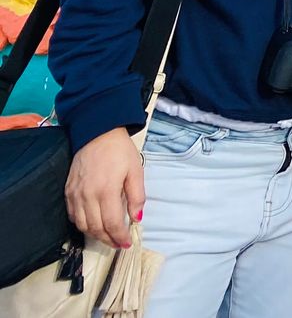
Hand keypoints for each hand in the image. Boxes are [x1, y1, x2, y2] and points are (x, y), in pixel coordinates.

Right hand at [66, 128, 143, 249]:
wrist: (97, 133)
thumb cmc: (119, 151)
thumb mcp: (136, 170)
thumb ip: (137, 196)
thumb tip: (137, 218)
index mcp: (106, 191)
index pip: (112, 224)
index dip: (120, 237)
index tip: (127, 243)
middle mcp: (87, 196)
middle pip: (95, 229)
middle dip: (108, 240)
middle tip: (118, 243)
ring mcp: (75, 195)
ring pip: (82, 225)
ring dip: (95, 235)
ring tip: (108, 236)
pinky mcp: (68, 192)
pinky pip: (73, 216)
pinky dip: (82, 224)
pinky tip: (93, 223)